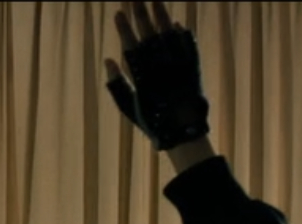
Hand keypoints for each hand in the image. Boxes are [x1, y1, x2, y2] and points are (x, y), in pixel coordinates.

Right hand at [104, 1, 209, 150]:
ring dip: (161, 15)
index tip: (118, 13)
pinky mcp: (193, 66)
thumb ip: (116, 84)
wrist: (184, 132)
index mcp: (142, 76)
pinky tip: (176, 23)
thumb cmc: (153, 123)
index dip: (124, 28)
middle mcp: (160, 66)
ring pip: (168, 34)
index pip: (131, 45)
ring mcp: (178, 64)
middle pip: (148, 34)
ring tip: (154, 0)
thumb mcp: (129, 108)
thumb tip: (108, 60)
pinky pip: (187, 44)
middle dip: (140, 14)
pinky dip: (182, 33)